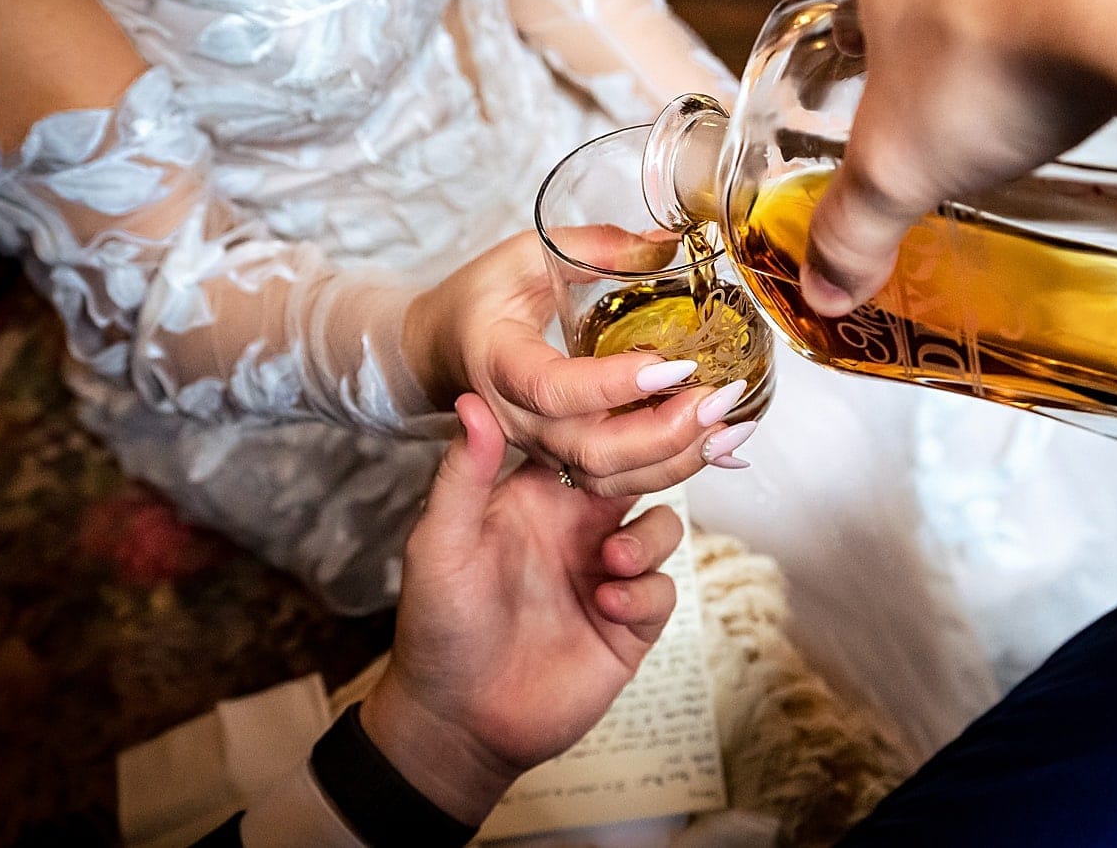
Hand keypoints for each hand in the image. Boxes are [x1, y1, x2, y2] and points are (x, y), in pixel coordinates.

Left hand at [360, 393, 683, 824]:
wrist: (456, 722)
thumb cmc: (438, 626)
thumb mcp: (440, 544)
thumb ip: (462, 474)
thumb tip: (473, 401)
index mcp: (537, 494)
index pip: (589, 439)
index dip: (615, 419)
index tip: (640, 395)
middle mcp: (577, 526)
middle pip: (640, 476)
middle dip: (662, 465)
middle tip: (677, 453)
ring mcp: (606, 574)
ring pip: (662, 527)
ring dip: (648, 537)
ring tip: (612, 561)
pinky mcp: (628, 624)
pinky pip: (662, 590)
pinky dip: (644, 592)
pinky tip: (607, 606)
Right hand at [407, 230, 756, 494]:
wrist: (442, 349)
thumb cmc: (480, 299)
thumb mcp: (522, 255)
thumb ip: (592, 247)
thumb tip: (670, 243)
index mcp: (501, 363)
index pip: (555, 389)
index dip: (615, 385)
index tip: (675, 363)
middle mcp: (519, 419)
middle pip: (590, 449)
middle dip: (664, 433)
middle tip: (720, 398)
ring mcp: (541, 447)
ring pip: (609, 476)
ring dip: (678, 459)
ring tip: (732, 426)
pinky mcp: (564, 457)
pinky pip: (619, 479)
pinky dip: (674, 469)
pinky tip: (722, 450)